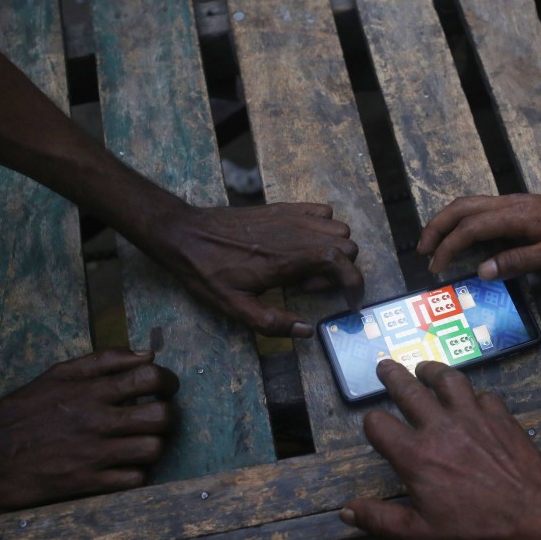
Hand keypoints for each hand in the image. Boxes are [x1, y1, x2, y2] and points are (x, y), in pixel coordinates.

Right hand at [0, 350, 177, 508]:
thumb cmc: (23, 409)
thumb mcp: (59, 373)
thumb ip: (104, 360)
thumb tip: (148, 354)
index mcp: (91, 391)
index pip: (150, 377)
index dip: (169, 382)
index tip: (166, 388)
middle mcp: (98, 420)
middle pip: (162, 416)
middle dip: (169, 416)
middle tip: (159, 418)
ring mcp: (94, 453)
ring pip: (153, 449)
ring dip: (154, 445)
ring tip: (143, 443)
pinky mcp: (87, 482)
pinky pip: (134, 479)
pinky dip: (136, 473)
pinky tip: (126, 466)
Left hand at [154, 202, 363, 336]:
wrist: (185, 234)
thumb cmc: (208, 272)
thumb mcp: (235, 307)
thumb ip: (272, 322)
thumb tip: (305, 331)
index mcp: (289, 260)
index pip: (344, 266)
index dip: (355, 287)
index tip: (349, 303)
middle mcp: (297, 234)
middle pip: (347, 246)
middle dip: (341, 270)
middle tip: (310, 286)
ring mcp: (292, 217)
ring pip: (338, 228)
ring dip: (334, 249)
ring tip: (306, 266)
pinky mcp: (283, 208)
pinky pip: (322, 211)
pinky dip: (323, 227)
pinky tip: (303, 244)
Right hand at [342, 360, 540, 539]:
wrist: (533, 517)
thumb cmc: (475, 530)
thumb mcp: (421, 535)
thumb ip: (381, 520)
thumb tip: (347, 510)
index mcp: (415, 456)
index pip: (378, 424)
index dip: (371, 423)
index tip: (375, 427)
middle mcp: (440, 427)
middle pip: (408, 389)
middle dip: (393, 376)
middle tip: (386, 366)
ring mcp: (472, 417)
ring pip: (448, 379)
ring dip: (433, 371)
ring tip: (425, 368)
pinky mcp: (500, 416)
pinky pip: (482, 394)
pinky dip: (473, 394)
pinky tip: (471, 399)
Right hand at [418, 193, 540, 279]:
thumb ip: (519, 261)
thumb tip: (483, 270)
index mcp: (517, 216)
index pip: (471, 228)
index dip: (449, 248)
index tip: (436, 268)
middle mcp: (511, 204)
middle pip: (462, 208)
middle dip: (437, 227)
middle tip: (422, 251)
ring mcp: (515, 203)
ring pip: (469, 205)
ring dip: (447, 221)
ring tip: (434, 243)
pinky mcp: (520, 207)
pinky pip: (481, 209)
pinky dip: (462, 220)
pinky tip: (462, 237)